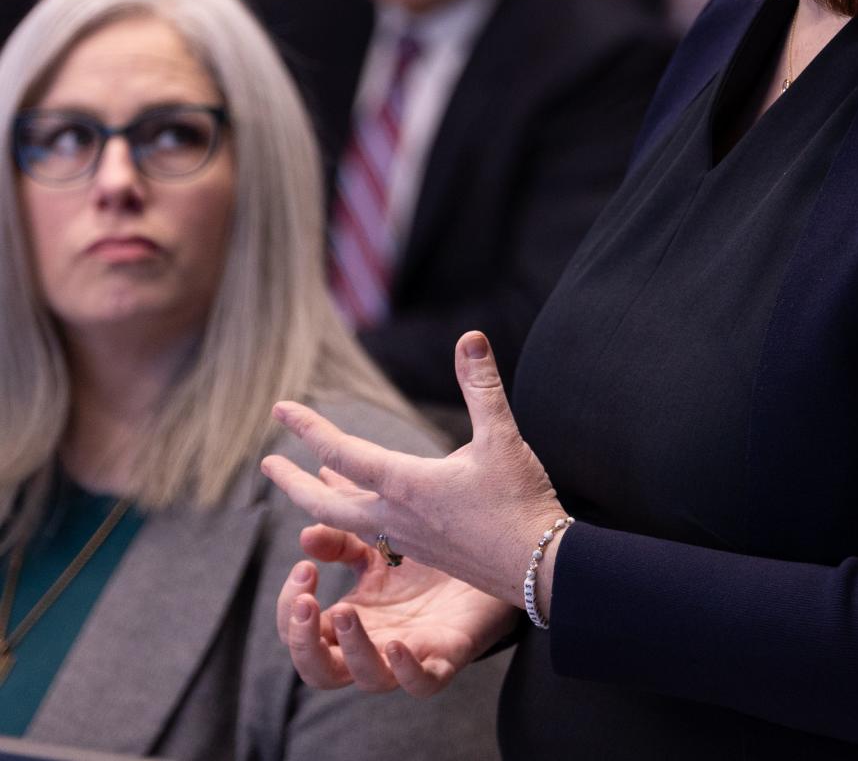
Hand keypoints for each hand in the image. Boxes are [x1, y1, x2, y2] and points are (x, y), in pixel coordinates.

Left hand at [262, 332, 564, 610]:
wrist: (541, 570)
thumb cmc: (520, 503)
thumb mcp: (502, 438)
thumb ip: (482, 387)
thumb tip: (470, 336)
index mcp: (407, 486)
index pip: (343, 453)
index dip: (308, 428)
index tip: (279, 409)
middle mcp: (398, 517)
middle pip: (325, 505)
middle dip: (292, 484)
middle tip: (265, 466)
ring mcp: (410, 541)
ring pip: (348, 522)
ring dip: (321, 501)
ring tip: (308, 484)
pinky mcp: (426, 554)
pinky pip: (373, 535)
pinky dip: (354, 516)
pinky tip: (364, 511)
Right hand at [276, 523, 515, 697]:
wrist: (493, 558)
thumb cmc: (431, 554)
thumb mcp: (383, 534)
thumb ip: (349, 518)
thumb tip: (319, 480)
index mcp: (353, 613)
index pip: (300, 628)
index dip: (289, 606)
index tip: (303, 568)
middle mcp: (374, 640)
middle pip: (318, 670)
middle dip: (302, 640)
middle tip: (305, 600)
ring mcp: (409, 653)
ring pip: (367, 679)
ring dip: (351, 650)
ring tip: (346, 611)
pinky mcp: (447, 657)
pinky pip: (423, 683)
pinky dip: (406, 671)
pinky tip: (398, 645)